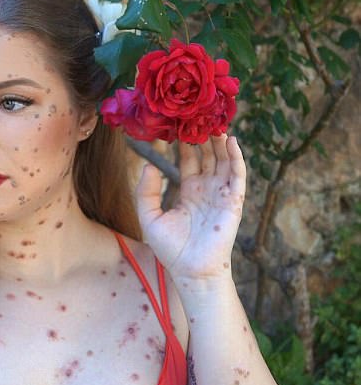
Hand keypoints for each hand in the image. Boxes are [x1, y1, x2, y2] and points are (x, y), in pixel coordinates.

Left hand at [135, 134, 245, 283]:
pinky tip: (230, 140)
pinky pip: (238, 175)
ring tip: (213, 119)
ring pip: (223, 160)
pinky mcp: (233, 201)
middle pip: (207, 155)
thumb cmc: (171, 249)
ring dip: (220, 141)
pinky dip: (236, 157)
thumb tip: (148, 166)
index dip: (182, 142)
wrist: (191, 271)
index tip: (176, 123)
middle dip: (203, 135)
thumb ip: (146, 192)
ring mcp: (221, 194)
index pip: (187, 160)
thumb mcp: (150, 217)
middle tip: (196, 113)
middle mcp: (206, 189)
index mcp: (188, 192)